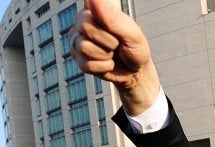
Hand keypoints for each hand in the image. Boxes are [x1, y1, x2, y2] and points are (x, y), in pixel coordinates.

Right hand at [70, 0, 159, 115]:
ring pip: (84, 47)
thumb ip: (113, 18)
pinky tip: (108, 64)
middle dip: (108, 40)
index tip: (107, 18)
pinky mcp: (78, 58)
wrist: (136, 72)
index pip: (90, 3)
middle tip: (117, 43)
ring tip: (112, 54)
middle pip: (85, 26)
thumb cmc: (135, 48)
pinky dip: (103, 67)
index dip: (98, 12)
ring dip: (105, 55)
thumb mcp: (131, 33)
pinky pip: (87, 64)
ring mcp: (78, 40)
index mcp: (98, 11)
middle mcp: (84, 23)